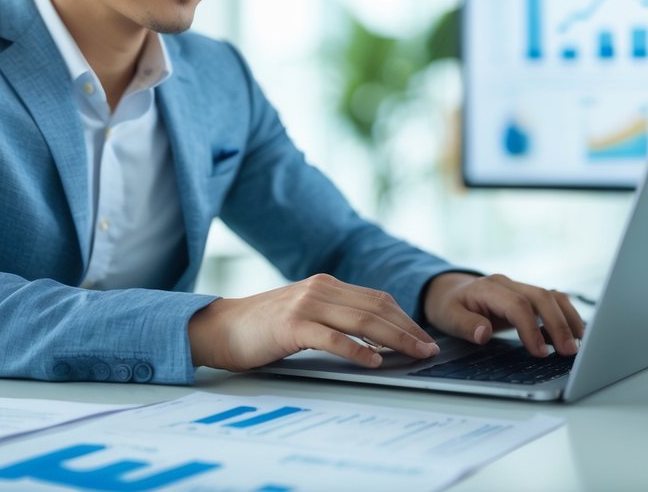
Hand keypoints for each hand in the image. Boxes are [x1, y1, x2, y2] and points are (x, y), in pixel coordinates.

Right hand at [188, 274, 441, 370]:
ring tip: (414, 354)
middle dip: (408, 329)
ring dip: (394, 338)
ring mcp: (305, 305)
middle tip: (429, 349)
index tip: (424, 337)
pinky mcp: (291, 325)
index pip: (377, 299)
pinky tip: (373, 361)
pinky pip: (331, 337)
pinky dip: (356, 349)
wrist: (218, 328)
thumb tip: (373, 338)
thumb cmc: (261, 328)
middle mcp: (319, 289)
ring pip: (361, 320)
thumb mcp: (304, 315)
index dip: (404, 318)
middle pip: (376, 308)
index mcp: (325, 286)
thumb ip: (333, 317)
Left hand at [422, 272, 586, 356]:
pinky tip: (572, 335)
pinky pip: (552, 301)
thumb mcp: (448, 318)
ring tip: (578, 344)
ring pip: (552, 297)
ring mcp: (519, 287)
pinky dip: (565, 316)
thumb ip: (466, 326)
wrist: (449, 291)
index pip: (517, 305)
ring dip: (568, 319)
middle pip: (542, 298)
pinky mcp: (527, 296)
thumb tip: (484, 334)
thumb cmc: (449, 306)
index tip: (541, 353)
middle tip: (569, 352)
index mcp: (488, 288)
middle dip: (558, 325)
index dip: (532, 329)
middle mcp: (508, 284)